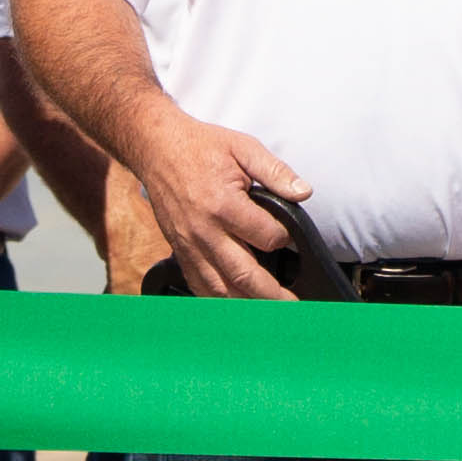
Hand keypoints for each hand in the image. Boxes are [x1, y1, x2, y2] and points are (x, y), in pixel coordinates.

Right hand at [130, 118, 312, 301]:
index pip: (266, 237)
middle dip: (272, 294)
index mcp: (224, 205)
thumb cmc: (201, 147)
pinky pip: (199, 285)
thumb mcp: (243, 148)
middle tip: (293, 306)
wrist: (157, 149)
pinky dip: (218, 300)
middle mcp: (205, 232)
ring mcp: (189, 246)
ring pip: (220, 288)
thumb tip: (304, 192)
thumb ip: (275, 171)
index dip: (284, 239)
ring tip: (269, 313)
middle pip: (244, 274)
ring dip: (246, 304)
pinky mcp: (179, 252)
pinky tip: (235, 306)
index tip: (290, 237)